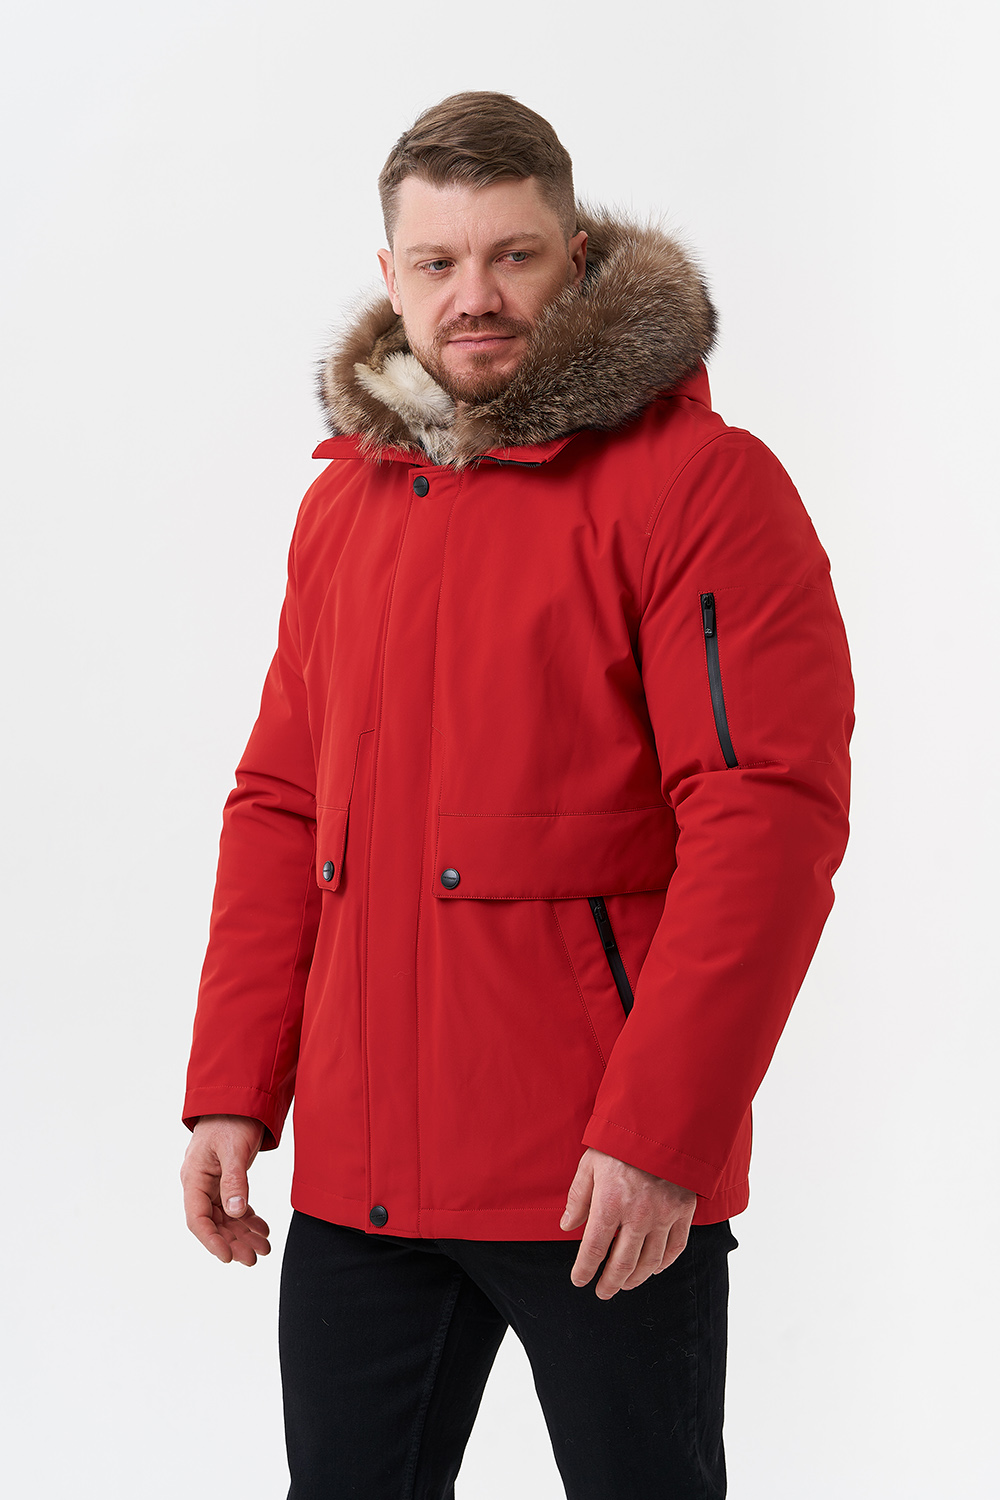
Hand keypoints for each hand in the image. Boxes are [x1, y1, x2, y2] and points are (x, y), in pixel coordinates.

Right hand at [181, 1114, 269, 1265]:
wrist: (237, 1096)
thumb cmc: (231, 1118)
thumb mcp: (233, 1149)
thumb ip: (234, 1181)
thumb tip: (237, 1213)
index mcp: (194, 1178)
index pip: (198, 1219)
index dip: (212, 1241)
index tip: (228, 1257)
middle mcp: (200, 1184)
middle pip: (214, 1223)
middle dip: (233, 1242)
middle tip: (254, 1258)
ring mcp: (213, 1182)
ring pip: (226, 1217)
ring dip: (243, 1234)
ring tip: (264, 1248)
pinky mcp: (226, 1179)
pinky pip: (235, 1206)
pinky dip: (248, 1218)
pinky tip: (263, 1229)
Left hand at [560, 1147, 696, 1297]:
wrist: (662, 1124)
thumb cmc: (621, 1142)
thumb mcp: (591, 1164)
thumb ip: (579, 1197)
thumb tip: (567, 1225)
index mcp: (610, 1203)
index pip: (594, 1249)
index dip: (584, 1270)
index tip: (579, 1280)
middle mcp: (638, 1215)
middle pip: (622, 1264)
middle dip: (610, 1283)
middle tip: (602, 1292)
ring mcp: (664, 1215)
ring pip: (650, 1262)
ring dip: (636, 1279)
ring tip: (625, 1284)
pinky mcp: (683, 1211)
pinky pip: (675, 1248)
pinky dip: (664, 1264)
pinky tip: (654, 1269)